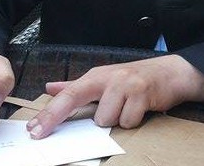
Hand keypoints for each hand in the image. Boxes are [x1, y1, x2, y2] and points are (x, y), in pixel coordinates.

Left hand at [26, 54, 203, 138]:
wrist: (168, 73)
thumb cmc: (133, 79)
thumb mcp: (103, 80)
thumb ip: (75, 86)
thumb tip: (49, 87)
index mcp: (95, 76)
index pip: (67, 94)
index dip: (49, 113)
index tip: (35, 130)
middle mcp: (107, 78)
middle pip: (77, 99)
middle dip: (62, 117)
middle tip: (51, 130)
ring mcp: (124, 84)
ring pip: (105, 118)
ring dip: (115, 120)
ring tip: (125, 109)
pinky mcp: (141, 93)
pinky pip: (127, 121)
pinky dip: (132, 120)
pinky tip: (138, 110)